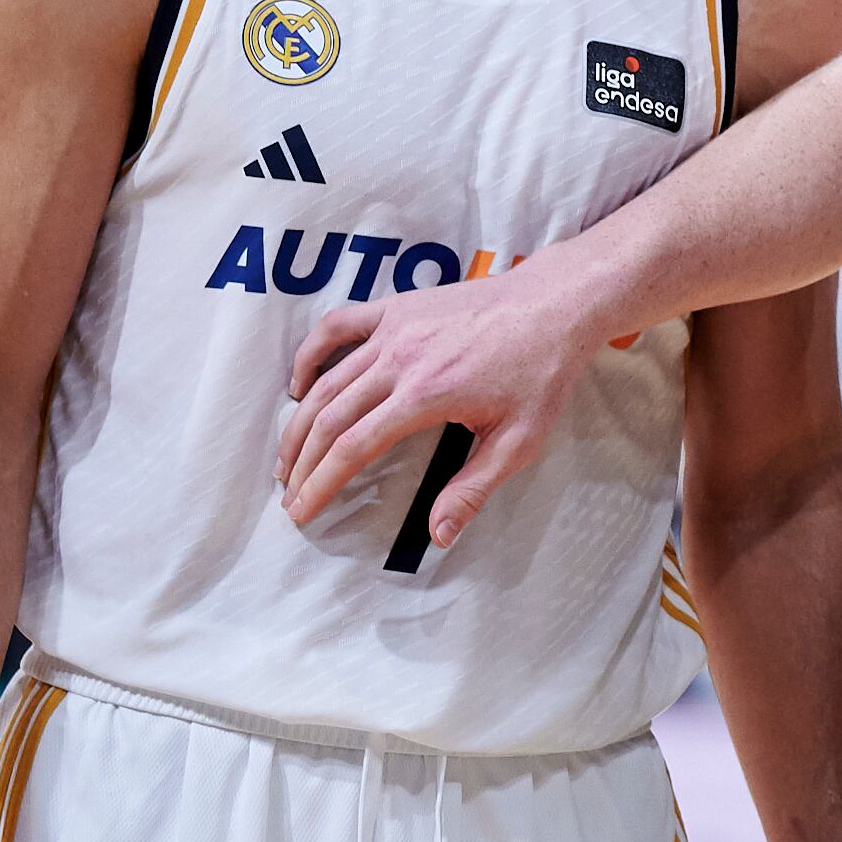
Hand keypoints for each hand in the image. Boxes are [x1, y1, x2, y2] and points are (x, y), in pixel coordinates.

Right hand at [276, 260, 608, 545]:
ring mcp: (394, 329)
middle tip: (288, 494)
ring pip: (326, 380)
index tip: (302, 510)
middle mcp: (399, 360)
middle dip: (301, 461)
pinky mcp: (396, 307)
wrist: (555, 306)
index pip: (353, 448)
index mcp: (425, 396)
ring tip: (286, 457)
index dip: (321, 483)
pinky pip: (337, 327)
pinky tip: (300, 385)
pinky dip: (310, 355)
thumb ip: (472, 489)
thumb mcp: (518, 442)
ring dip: (299, 421)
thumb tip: (439, 535)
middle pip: (330, 418)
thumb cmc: (541, 373)